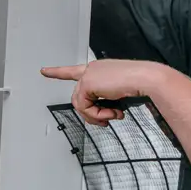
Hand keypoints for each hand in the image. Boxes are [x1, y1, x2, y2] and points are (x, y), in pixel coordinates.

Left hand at [39, 59, 165, 125]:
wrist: (146, 79)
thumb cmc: (140, 84)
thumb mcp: (119, 94)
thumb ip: (106, 101)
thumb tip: (101, 115)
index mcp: (100, 69)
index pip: (74, 70)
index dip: (58, 72)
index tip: (44, 71)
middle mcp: (92, 69)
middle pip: (79, 97)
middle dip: (91, 113)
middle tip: (106, 120)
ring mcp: (89, 75)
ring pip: (80, 104)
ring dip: (96, 115)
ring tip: (111, 116)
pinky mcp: (88, 83)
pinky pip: (84, 107)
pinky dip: (97, 114)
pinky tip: (111, 112)